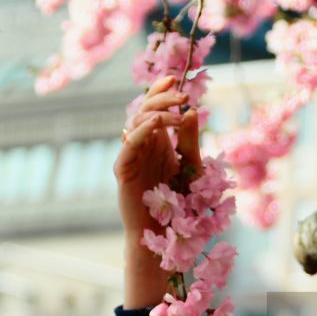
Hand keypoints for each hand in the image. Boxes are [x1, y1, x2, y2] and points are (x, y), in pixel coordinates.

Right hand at [113, 74, 202, 246]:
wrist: (166, 237)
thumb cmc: (180, 205)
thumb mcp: (192, 167)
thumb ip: (190, 140)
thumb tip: (191, 110)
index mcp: (159, 142)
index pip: (155, 108)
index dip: (161, 91)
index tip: (174, 78)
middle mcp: (143, 146)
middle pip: (145, 109)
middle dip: (163, 98)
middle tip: (182, 94)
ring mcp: (132, 157)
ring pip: (136, 123)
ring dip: (157, 113)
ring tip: (177, 111)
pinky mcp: (124, 171)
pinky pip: (129, 145)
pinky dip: (141, 131)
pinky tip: (156, 122)